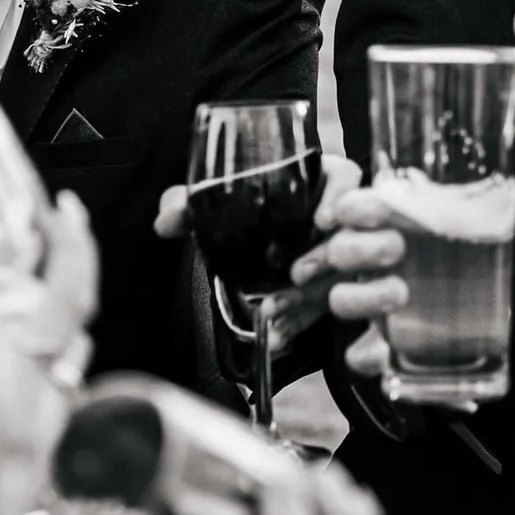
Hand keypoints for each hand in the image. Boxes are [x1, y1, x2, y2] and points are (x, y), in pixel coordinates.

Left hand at [156, 156, 365, 349]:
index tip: (323, 219)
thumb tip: (167, 220)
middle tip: (295, 275)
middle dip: (322, 260)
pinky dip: (299, 323)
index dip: (340, 198)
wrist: (239, 252)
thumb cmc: (237, 215)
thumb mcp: (212, 205)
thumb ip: (189, 206)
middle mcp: (332, 220)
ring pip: (337, 278)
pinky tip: (278, 336)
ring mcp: (335, 258)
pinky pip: (322, 308)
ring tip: (273, 312)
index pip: (344, 179)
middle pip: (346, 235)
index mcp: (314, 182)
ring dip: (308, 299)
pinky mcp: (327, 291)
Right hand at [331, 183, 514, 378]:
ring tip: (400, 293)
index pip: (352, 207)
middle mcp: (367, 263)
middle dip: (362, 247)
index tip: (376, 209)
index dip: (354, 206)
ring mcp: (368, 302)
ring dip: (364, 296)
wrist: (452, 305)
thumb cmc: (451, 253)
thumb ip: (501, 212)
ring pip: (342, 299)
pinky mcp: (374, 342)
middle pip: (341, 251)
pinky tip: (386, 355)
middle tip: (397, 247)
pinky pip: (356, 355)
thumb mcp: (473, 229)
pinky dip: (367, 356)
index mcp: (383, 226)